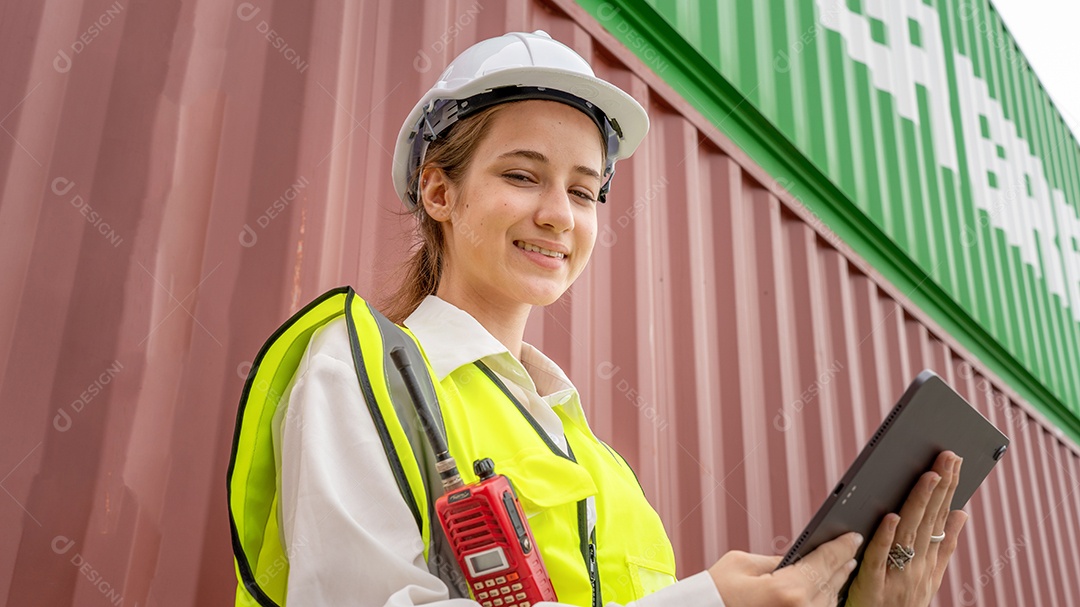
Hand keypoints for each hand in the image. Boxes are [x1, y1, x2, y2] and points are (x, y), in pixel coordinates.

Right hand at [708, 532, 861, 605]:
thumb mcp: (743, 565)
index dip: (842, 546)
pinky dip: (824, 601)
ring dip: (836, 585)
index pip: (825, 561)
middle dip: (842, 564)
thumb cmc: (717, 593)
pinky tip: (826, 592)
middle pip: (832, 583)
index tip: (853, 536)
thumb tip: (799, 558)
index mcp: (788, 591)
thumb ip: (776, 561)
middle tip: (851, 549)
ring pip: (829, 602)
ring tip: (841, 569)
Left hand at [846, 451, 969, 605]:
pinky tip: (891, 516)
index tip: (955, 461)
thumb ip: (945, 548)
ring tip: (928, 476)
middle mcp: (917, 568)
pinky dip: (885, 537)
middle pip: (929, 521)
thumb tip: (962, 514)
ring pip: (908, 534)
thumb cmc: (899, 604)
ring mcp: (897, 577)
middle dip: (940, 486)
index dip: (948, 489)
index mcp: (929, 563)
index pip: (941, 518)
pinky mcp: (872, 586)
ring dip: (919, 504)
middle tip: (947, 455)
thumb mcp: (929, 579)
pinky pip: (878, 558)